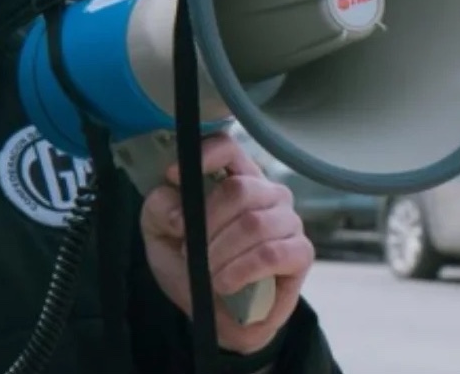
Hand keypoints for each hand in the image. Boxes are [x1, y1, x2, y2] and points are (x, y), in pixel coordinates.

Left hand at [140, 132, 313, 355]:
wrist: (214, 314)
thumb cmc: (190, 263)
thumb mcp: (159, 233)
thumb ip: (158, 209)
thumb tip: (179, 211)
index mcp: (232, 175)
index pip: (227, 146)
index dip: (203, 155)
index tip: (173, 176)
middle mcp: (265, 191)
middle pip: (238, 189)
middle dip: (206, 225)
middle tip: (190, 251)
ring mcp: (287, 219)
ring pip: (253, 224)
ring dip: (220, 253)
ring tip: (207, 273)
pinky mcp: (301, 252)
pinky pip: (272, 253)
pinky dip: (241, 271)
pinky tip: (225, 284)